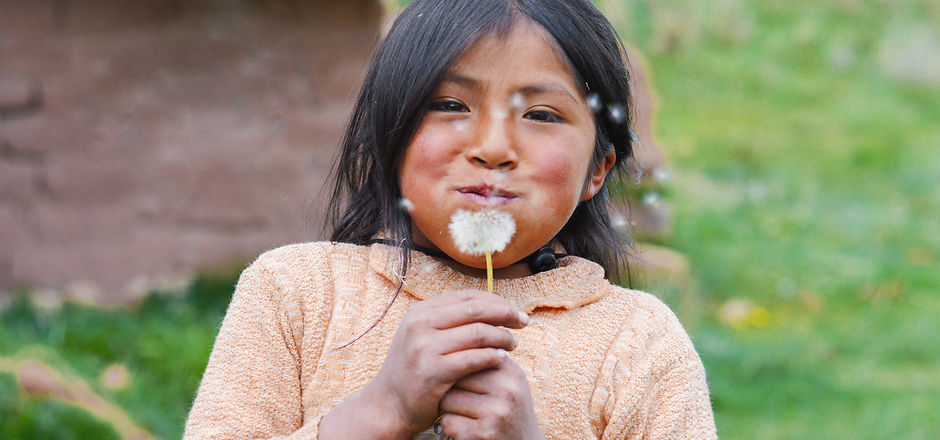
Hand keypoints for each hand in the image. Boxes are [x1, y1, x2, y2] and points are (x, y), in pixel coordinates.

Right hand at [368, 290, 529, 435]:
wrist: (389, 403)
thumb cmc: (415, 368)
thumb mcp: (425, 335)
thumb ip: (451, 320)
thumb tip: (493, 305)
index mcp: (421, 311)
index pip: (467, 296)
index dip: (495, 301)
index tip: (514, 311)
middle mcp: (420, 324)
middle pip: (475, 310)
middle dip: (505, 314)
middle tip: (523, 322)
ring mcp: (424, 348)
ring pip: (477, 333)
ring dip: (501, 337)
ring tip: (513, 344)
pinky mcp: (433, 372)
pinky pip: (473, 359)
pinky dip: (492, 357)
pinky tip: (503, 359)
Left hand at [438, 356, 543, 439]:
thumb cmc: (508, 409)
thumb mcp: (507, 379)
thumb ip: (488, 357)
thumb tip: (455, 328)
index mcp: (510, 370)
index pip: (467, 354)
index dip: (456, 366)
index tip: (457, 375)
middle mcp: (506, 388)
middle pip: (454, 375)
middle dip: (450, 386)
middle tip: (461, 397)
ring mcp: (496, 412)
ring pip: (447, 399)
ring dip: (448, 408)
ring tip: (464, 412)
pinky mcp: (484, 434)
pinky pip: (448, 422)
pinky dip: (451, 427)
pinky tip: (466, 428)